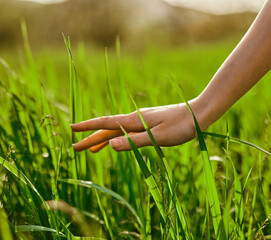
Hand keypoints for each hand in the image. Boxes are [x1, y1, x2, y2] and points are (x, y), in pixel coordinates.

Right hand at [70, 102, 199, 152]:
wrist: (198, 113)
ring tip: (91, 149)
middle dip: (90, 138)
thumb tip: (110, 146)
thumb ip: (134, 141)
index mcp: (135, 121)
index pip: (105, 124)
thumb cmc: (182, 126)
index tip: (71, 127)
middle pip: (108, 129)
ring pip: (117, 131)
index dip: (88, 127)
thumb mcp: (158, 137)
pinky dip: (118, 137)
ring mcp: (142, 120)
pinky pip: (128, 131)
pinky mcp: (149, 122)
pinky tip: (118, 141)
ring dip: (103, 139)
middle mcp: (135, 118)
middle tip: (75, 147)